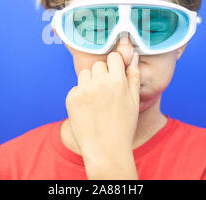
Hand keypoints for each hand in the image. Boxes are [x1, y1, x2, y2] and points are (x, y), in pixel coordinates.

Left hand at [65, 50, 140, 170]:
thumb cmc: (123, 126)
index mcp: (117, 81)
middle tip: (107, 93)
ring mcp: (83, 90)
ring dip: (90, 82)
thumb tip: (132, 56)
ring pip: (85, 74)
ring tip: (97, 101)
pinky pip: (76, 88)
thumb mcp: (135, 101)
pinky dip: (81, 95)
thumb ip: (134, 76)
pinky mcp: (71, 98)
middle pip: (98, 65)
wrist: (105, 150)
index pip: (113, 57)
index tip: (115, 74)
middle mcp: (99, 82)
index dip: (115, 65)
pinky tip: (88, 110)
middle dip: (102, 74)